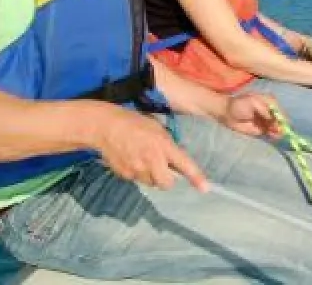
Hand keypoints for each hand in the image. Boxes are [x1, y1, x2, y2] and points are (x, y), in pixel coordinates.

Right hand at [91, 104, 207, 191]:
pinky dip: (137, 173)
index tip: (205, 189)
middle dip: (166, 179)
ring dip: (151, 175)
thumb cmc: (134, 123)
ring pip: (151, 182)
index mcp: (163, 145)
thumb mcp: (156, 128)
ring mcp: (137, 170)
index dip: (196, 177)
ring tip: (142, 158)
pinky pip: (137, 180)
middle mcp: (152, 160)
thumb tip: (174, 159)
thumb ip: (167, 144)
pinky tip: (131, 159)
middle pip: (166, 184)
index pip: (183, 164)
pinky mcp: (125, 175)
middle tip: (161, 167)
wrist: (105, 127)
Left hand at [221, 92, 283, 139]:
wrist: (227, 113)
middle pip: (280, 120)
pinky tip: (273, 137)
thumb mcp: (252, 102)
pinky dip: (273, 135)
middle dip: (281, 126)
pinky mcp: (262, 130)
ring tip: (276, 135)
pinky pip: (270, 133)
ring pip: (276, 127)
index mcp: (270, 102)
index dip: (283, 118)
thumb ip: (263, 110)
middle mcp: (270, 112)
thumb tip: (273, 119)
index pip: (280, 110)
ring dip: (278, 132)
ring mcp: (267, 121)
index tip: (283, 125)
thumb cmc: (239, 104)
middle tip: (279, 131)